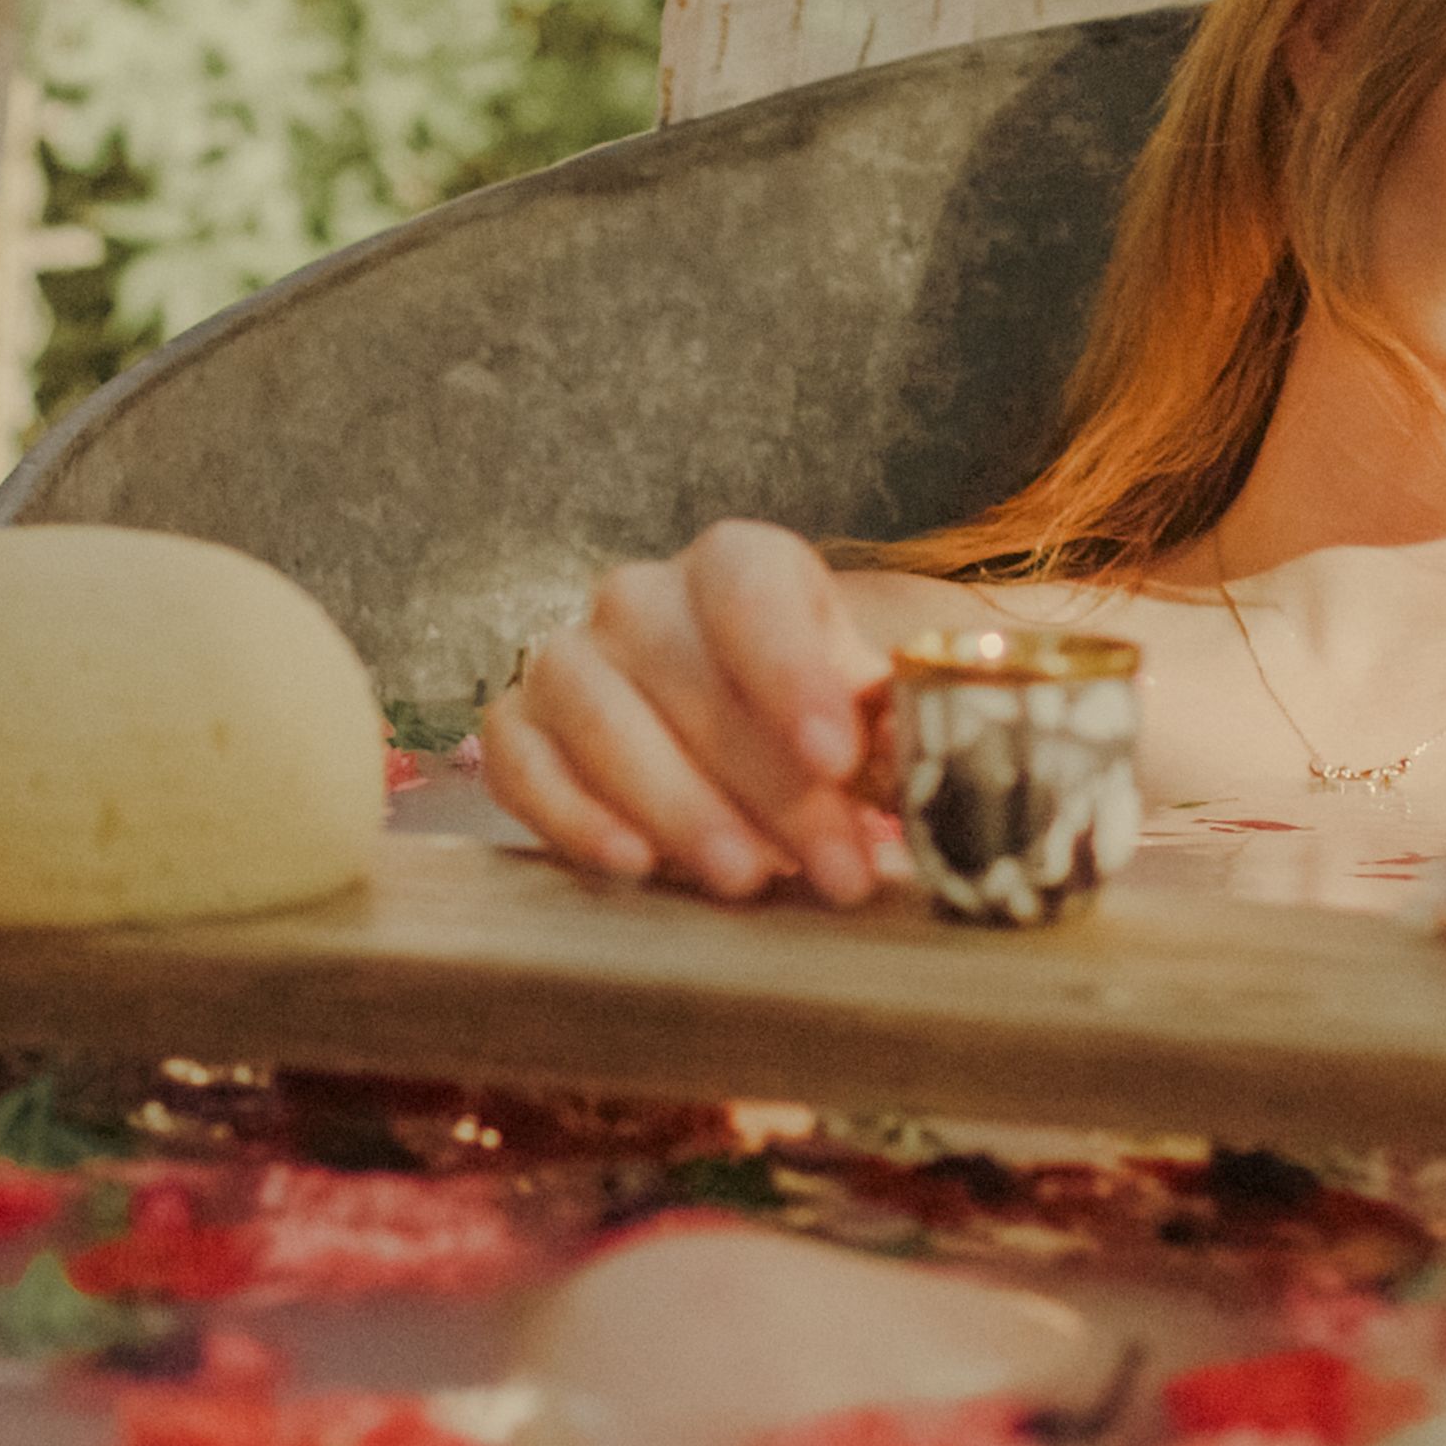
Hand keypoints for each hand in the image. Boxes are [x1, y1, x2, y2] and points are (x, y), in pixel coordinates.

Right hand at [476, 519, 897, 903]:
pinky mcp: (520, 729)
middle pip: (684, 670)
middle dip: (767, 783)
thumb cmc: (819, 728)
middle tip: (835, 871)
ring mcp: (569, 660)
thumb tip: (924, 762)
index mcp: (738, 567)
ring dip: (677, 803)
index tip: (838, 759)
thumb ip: (899, 728)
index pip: (750, 591)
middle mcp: (641, 599)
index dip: (791, 672)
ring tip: (746, 879)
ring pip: (599, 713)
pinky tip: (636, 865)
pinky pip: (522, 762)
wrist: (745, 754)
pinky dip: (572, 815)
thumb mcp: (874, 714)